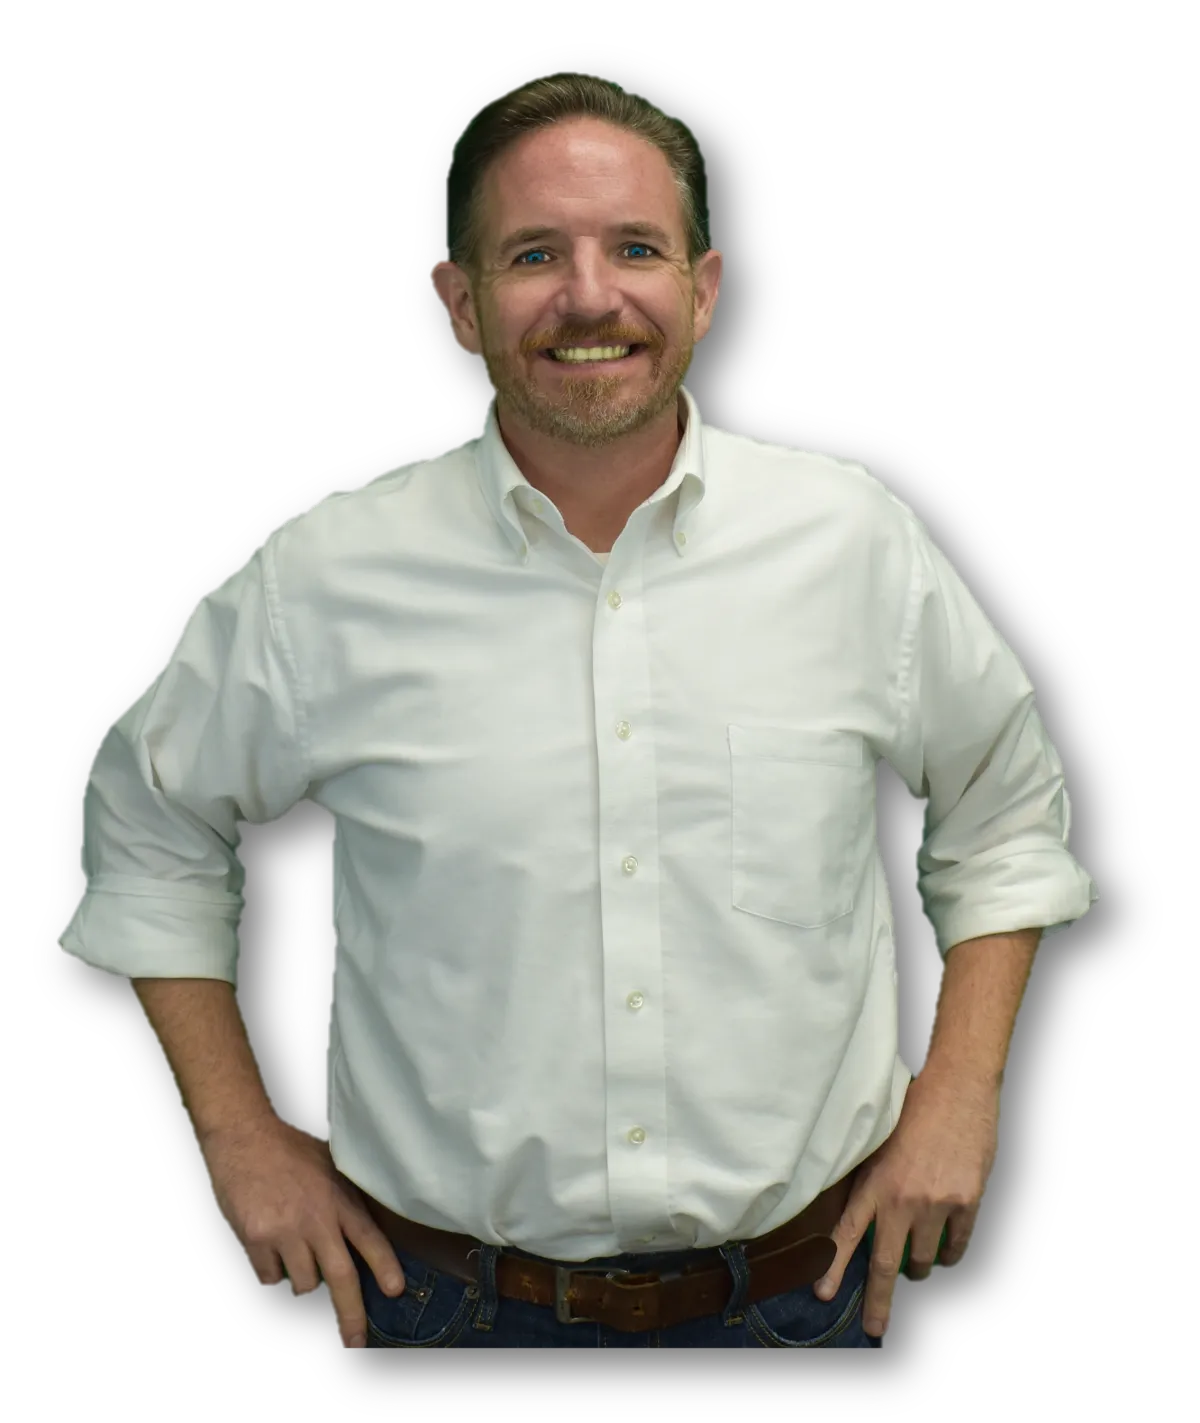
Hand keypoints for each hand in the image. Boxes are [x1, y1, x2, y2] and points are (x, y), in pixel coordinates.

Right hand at [198, 1113, 405, 1348]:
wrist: (242, 1138)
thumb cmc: (286, 1148)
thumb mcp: (327, 1163)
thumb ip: (343, 1194)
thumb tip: (361, 1224)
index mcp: (338, 1198)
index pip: (368, 1237)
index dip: (384, 1265)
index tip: (395, 1291)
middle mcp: (316, 1219)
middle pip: (341, 1276)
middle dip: (351, 1314)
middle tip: (355, 1341)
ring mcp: (285, 1232)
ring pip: (303, 1283)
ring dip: (302, 1277)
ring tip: (293, 1248)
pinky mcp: (256, 1241)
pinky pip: (270, 1277)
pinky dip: (271, 1270)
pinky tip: (267, 1243)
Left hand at [813, 1068, 1000, 1337]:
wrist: (957, 1090)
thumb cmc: (914, 1108)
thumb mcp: (878, 1142)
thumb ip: (870, 1177)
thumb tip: (858, 1210)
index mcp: (874, 1182)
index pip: (846, 1233)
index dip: (833, 1265)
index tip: (824, 1293)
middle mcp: (902, 1198)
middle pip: (885, 1262)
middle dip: (878, 1300)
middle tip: (875, 1328)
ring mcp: (936, 1203)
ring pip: (924, 1258)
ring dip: (919, 1267)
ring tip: (916, 1268)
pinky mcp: (966, 1202)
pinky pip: (957, 1244)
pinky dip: (951, 1253)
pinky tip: (946, 1254)